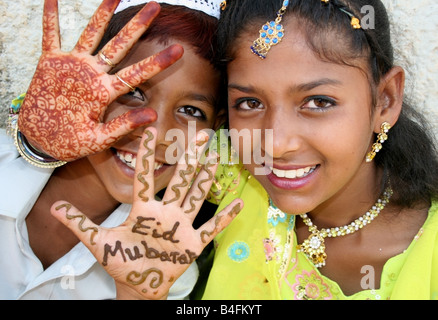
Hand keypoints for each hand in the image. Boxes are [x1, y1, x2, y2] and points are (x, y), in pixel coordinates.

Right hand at [18, 0, 183, 160]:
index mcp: (107, 92)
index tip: (180, 50)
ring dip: (102, 14)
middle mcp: (95, 74)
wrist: (45, 140)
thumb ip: (124, 126)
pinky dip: (50, 18)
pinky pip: (50, 36)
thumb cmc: (74, 142)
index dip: (158, 62)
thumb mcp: (100, 138)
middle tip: (155, 6)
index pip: (138, 73)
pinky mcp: (51, 63)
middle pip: (119, 45)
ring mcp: (74, 66)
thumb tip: (153, 116)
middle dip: (137, 26)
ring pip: (91, 34)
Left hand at [50, 128, 242, 298]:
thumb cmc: (121, 261)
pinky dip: (225, 217)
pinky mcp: (193, 243)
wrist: (139, 284)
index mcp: (143, 209)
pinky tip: (239, 203)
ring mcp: (181, 226)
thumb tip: (52, 208)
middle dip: (190, 157)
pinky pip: (212, 228)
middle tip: (200, 134)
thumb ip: (79, 225)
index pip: (144, 177)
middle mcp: (165, 212)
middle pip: (179, 179)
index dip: (145, 155)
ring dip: (207, 177)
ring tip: (217, 156)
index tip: (149, 131)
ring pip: (196, 196)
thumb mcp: (98, 242)